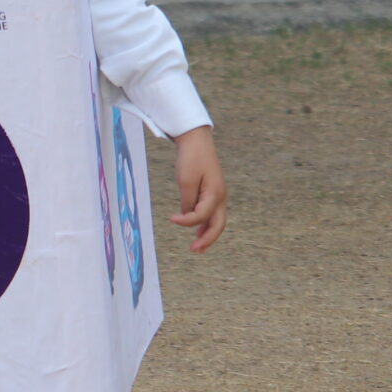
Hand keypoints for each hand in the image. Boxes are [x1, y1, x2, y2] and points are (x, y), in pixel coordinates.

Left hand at [169, 125, 227, 250]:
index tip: (171, 219)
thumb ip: (188, 200)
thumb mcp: (186, 179)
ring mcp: (218, 195)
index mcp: (215, 194)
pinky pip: (211, 213)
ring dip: (208, 234)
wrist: (196, 141)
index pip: (202, 216)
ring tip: (197, 247)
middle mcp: (220, 197)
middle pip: (218, 224)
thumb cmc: (191, 158)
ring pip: (216, 220)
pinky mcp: (212, 193)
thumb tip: (187, 217)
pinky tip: (198, 231)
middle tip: (194, 250)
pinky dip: (205, 224)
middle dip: (208, 239)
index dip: (186, 221)